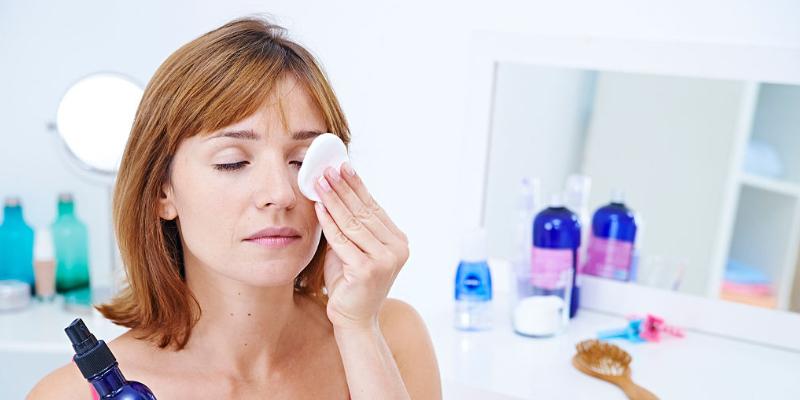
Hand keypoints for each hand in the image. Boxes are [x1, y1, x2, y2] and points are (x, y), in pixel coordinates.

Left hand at [314, 162, 408, 330]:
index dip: (357, 186)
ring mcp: (385, 260)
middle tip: (328, 168)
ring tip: (320, 182)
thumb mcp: (355, 248)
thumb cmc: (350, 283)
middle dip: (344, 188)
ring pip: (353, 222)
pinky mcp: (368, 270)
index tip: (343, 166)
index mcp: (398, 241)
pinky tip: (319, 206)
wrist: (354, 320)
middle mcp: (397, 249)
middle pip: (364, 211)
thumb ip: (352, 225)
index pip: (374, 207)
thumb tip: (336, 190)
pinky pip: (343, 239)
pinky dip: (329, 221)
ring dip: (334, 199)